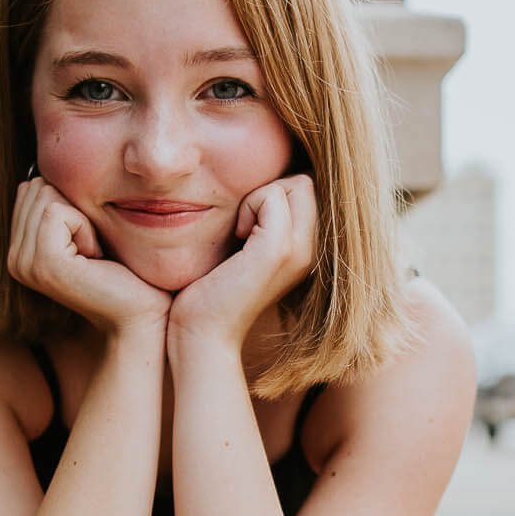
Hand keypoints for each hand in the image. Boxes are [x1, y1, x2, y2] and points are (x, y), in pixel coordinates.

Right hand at [8, 176, 170, 335]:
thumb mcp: (89, 229)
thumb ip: (63, 203)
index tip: (90, 241)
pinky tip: (95, 258)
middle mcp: (14, 258)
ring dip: (82, 218)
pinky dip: (85, 227)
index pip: (32, 186)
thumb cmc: (127, 271)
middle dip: (75, 207)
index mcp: (20, 249)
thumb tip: (48, 163)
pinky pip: (57, 211)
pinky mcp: (43, 264)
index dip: (70, 202)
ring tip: (95, 254)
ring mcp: (23, 264)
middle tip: (94, 249)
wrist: (141, 314)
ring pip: (46, 195)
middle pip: (37, 186)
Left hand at [167, 175, 316, 352]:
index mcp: (308, 250)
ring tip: (241, 233)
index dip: (276, 193)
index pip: (308, 189)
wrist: (203, 332)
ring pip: (296, 184)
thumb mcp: (247, 249)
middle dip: (270, 190)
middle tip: (244, 225)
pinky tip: (237, 236)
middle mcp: (312, 250)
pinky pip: (273, 195)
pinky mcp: (278, 250)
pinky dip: (249, 205)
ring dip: (259, 198)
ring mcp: (300, 251)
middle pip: (306, 182)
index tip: (249, 225)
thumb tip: (261, 183)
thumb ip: (264, 220)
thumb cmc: (213, 290)